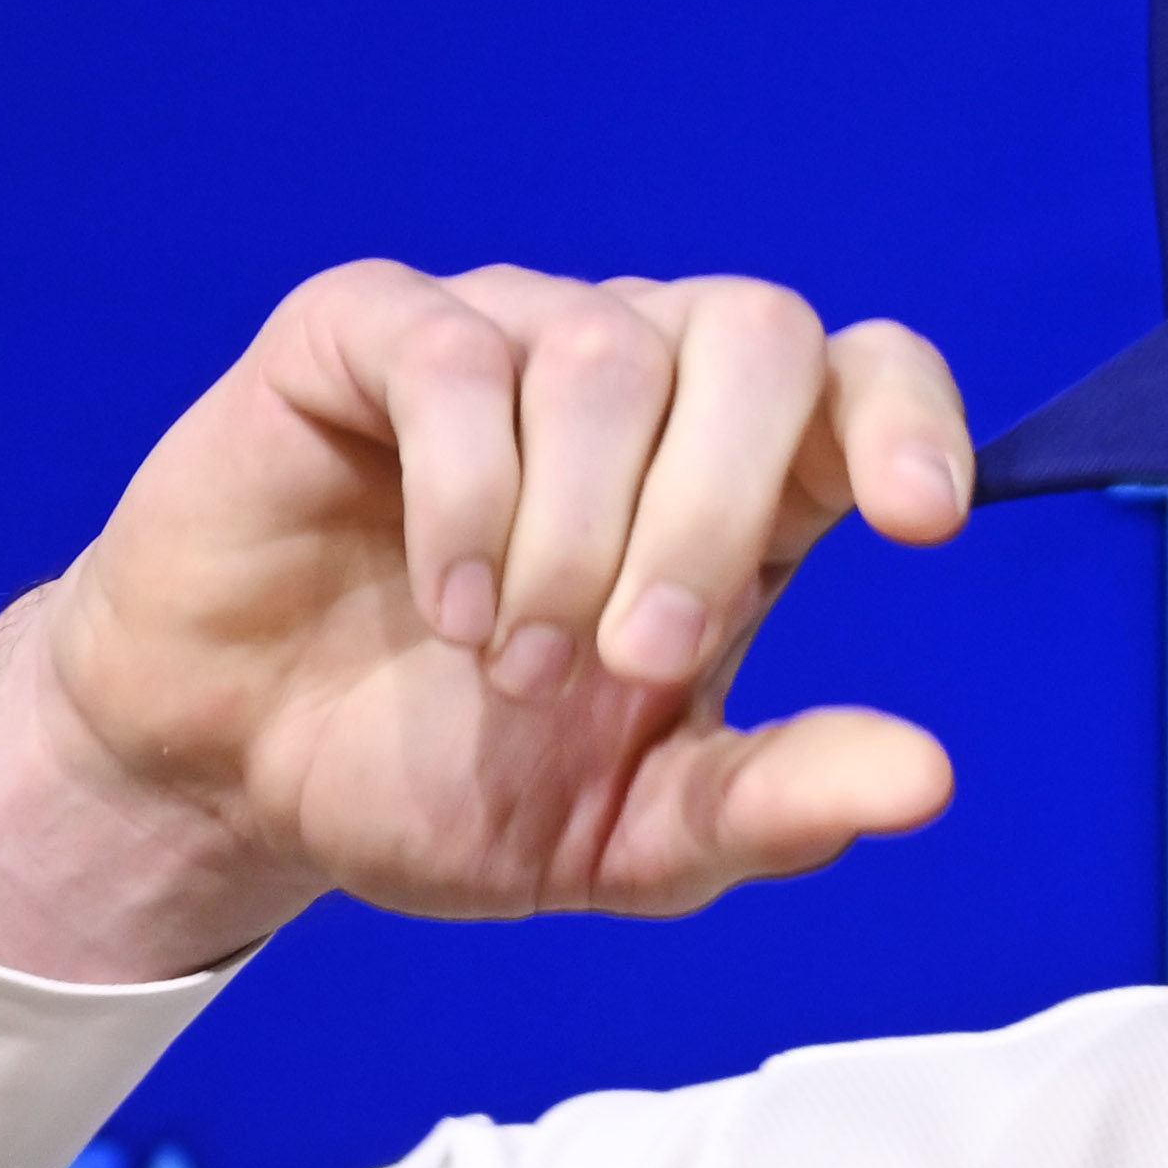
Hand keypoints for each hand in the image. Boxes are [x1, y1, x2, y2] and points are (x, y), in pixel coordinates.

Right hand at [0, 266, 974, 983]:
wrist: (240, 779)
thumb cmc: (446, 780)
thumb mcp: (630, 836)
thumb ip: (774, 805)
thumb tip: (927, 781)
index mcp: (735, 487)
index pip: (866, 374)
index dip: (909, 417)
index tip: (918, 524)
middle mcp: (639, 385)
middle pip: (758, 332)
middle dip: (713, 511)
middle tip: (638, 660)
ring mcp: (502, 338)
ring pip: (607, 351)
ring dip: (573, 531)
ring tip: (510, 660)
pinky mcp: (364, 331)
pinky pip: (455, 356)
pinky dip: (467, 493)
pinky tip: (444, 600)